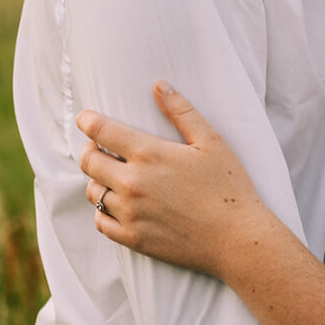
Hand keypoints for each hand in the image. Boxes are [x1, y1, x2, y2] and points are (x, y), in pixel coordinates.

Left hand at [76, 81, 278, 277]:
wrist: (238, 239)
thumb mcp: (211, 142)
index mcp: (149, 154)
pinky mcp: (133, 238)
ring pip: (92, 191)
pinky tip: (118, 205)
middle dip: (90, 149)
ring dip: (98, 180)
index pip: (100, 131)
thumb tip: (159, 85)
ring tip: (113, 176)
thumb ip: (182, 111)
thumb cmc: (229, 187)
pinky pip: (100, 222)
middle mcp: (133, 183)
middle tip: (101, 148)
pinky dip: (103, 211)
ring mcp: (130, 213)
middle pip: (88, 161)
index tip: (86, 119)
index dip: (87, 121)